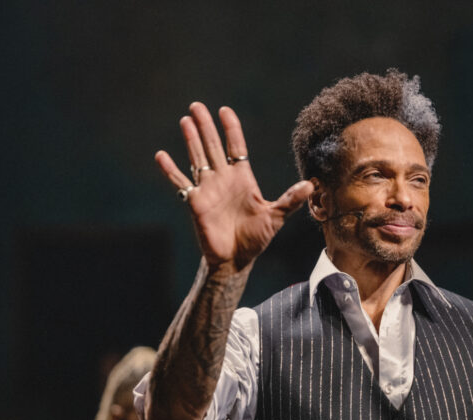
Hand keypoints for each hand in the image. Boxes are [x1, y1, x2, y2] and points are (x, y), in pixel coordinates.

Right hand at [155, 102, 313, 271]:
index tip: (225, 111)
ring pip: (198, 158)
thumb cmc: (256, 238)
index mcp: (243, 178)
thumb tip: (311, 185)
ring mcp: (208, 189)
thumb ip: (291, 199)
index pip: (236, 147)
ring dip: (191, 140)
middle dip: (206, 126)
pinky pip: (180, 183)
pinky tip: (161, 155)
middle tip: (197, 106)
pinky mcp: (195, 202)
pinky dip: (170, 170)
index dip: (231, 129)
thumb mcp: (276, 216)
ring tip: (185, 120)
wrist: (236, 259)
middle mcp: (224, 179)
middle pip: (213, 147)